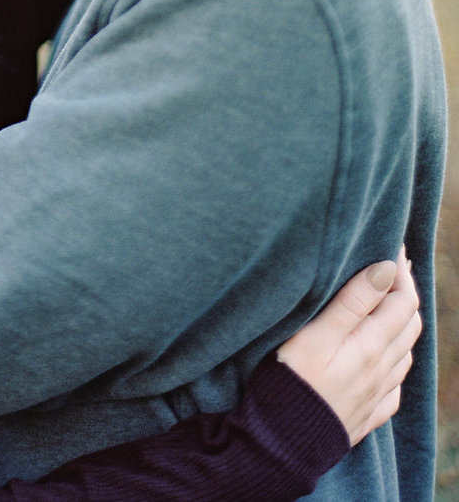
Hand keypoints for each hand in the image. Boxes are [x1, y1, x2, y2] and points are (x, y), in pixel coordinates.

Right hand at [277, 252, 420, 445]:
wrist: (281, 444)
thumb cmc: (290, 381)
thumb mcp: (316, 334)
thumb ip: (353, 302)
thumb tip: (387, 269)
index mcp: (371, 347)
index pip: (403, 301)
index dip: (400, 271)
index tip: (389, 246)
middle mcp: (381, 371)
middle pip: (409, 324)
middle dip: (403, 292)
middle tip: (389, 266)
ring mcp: (376, 396)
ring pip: (404, 354)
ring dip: (401, 324)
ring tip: (386, 303)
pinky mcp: (365, 416)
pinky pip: (394, 387)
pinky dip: (394, 363)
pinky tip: (381, 358)